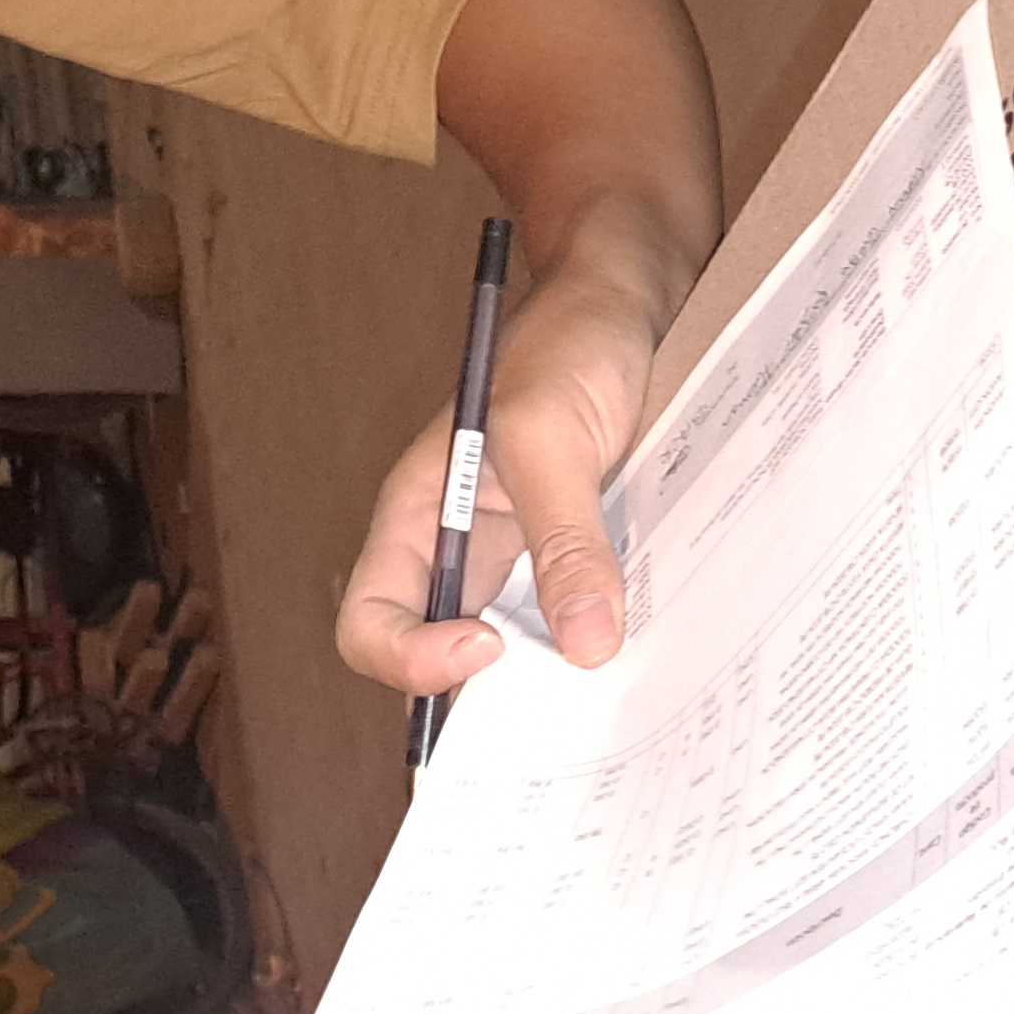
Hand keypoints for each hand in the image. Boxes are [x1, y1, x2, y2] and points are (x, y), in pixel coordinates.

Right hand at [334, 254, 666, 697]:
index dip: (409, 656)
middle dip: (485, 699)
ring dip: (550, 679)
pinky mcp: (575, 551)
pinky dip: (596, 642)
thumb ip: (565, 540)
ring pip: (513, 650)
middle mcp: (459, 546)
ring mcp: (518, 553)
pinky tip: (643, 653)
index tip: (488, 649)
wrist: (632, 296)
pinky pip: (572, 618)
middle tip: (552, 717)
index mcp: (418, 515)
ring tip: (602, 703)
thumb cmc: (570, 339)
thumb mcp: (556, 435)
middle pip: (438, 655)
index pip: (370, 620)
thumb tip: (586, 646)